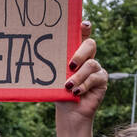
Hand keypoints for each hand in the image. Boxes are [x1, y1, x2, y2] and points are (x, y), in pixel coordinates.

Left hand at [55, 21, 107, 136]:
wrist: (69, 113)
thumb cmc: (59, 93)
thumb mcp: (54, 78)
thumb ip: (53, 67)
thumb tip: (34, 58)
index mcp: (75, 53)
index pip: (81, 35)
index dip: (84, 27)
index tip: (83, 24)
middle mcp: (87, 58)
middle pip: (90, 44)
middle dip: (80, 53)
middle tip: (70, 64)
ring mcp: (96, 68)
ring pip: (91, 64)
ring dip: (78, 76)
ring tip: (68, 86)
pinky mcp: (102, 80)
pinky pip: (96, 77)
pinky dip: (84, 85)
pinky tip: (76, 92)